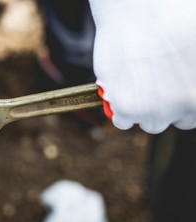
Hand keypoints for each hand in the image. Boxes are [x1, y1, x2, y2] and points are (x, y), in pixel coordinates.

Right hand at [89, 0, 195, 132]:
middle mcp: (185, 105)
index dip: (186, 100)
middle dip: (168, 106)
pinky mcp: (126, 108)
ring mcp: (155, 110)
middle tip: (157, 84)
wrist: (139, 7)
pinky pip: (122, 122)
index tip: (176, 91)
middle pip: (178, 119)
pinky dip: (119, 110)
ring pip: (150, 123)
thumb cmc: (176, 15)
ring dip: (144, 110)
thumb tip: (189, 79)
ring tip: (138, 84)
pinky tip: (121, 89)